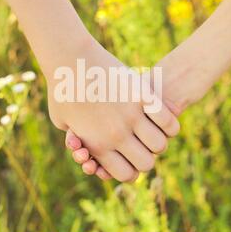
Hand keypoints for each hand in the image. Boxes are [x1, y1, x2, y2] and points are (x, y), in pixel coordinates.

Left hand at [64, 42, 215, 178]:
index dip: (131, 170)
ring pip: (160, 144)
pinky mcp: (142, 96)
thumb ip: (76, 140)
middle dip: (146, 157)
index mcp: (97, 145)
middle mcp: (116, 135)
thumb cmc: (61, 89)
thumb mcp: (62, 121)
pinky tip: (162, 116)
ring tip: (153, 130)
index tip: (130, 158)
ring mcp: (131, 116)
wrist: (69, 57)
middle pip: (146, 164)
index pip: (127, 175)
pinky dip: (169, 123)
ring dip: (158, 140)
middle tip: (142, 144)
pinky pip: (168, 121)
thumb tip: (86, 151)